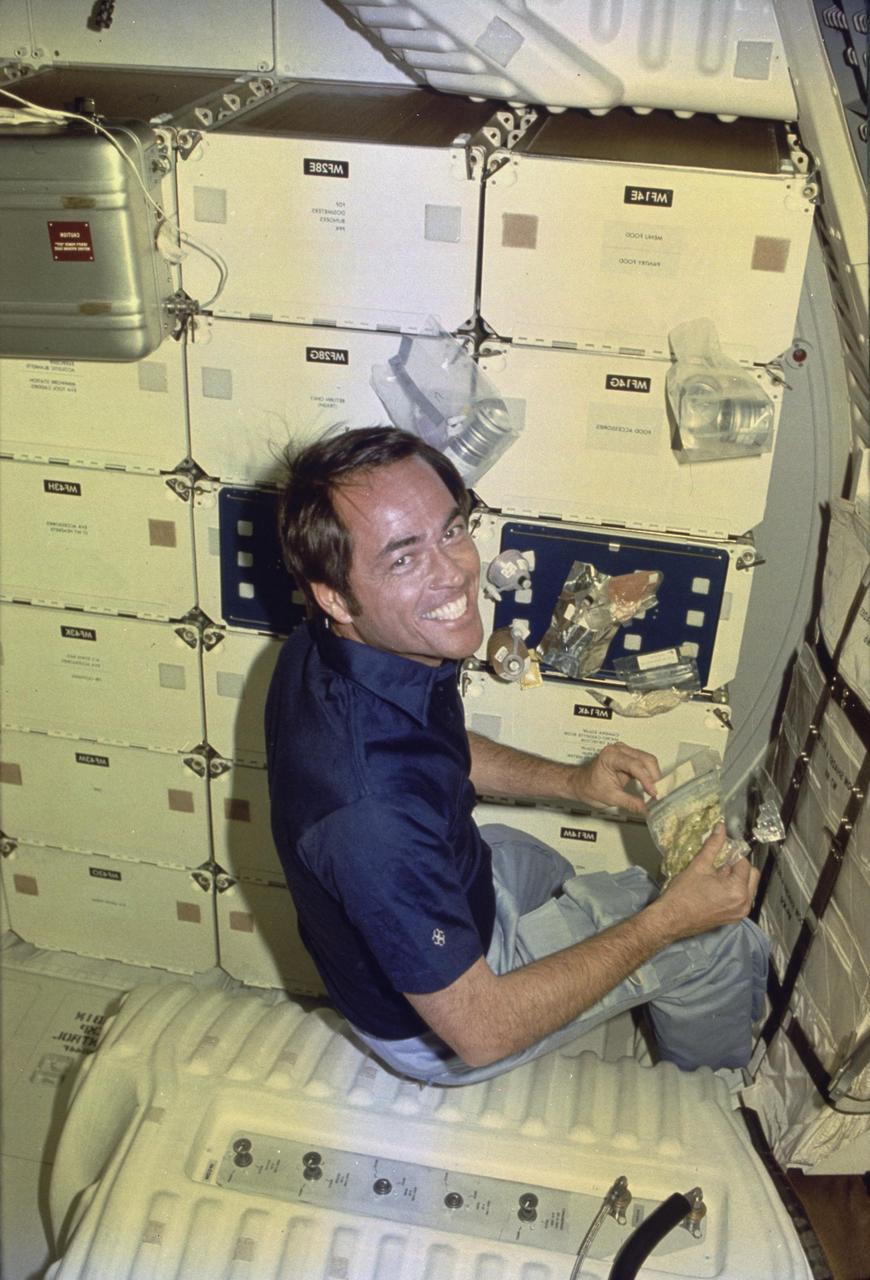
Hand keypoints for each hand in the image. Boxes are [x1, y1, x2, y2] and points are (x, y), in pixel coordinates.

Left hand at [571, 741, 660, 815]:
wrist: (580, 784)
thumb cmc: (588, 786)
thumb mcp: (610, 798)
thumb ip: (630, 803)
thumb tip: (646, 809)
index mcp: (610, 756)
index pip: (634, 765)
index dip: (647, 779)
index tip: (653, 792)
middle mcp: (618, 750)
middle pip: (645, 759)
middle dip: (654, 777)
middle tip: (657, 793)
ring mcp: (624, 752)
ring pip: (647, 760)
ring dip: (654, 775)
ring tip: (655, 791)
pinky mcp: (628, 758)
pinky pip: (644, 763)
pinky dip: (650, 775)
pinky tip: (651, 786)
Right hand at [655, 824, 759, 940]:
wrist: (671, 919)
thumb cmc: (682, 895)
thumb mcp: (699, 866)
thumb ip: (713, 845)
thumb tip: (721, 828)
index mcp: (738, 890)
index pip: (744, 863)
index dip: (733, 854)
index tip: (722, 850)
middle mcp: (744, 903)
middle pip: (752, 875)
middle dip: (738, 866)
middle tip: (720, 862)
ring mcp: (740, 913)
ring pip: (748, 887)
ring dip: (737, 878)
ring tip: (717, 875)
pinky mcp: (734, 918)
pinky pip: (742, 898)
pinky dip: (734, 890)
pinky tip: (717, 886)